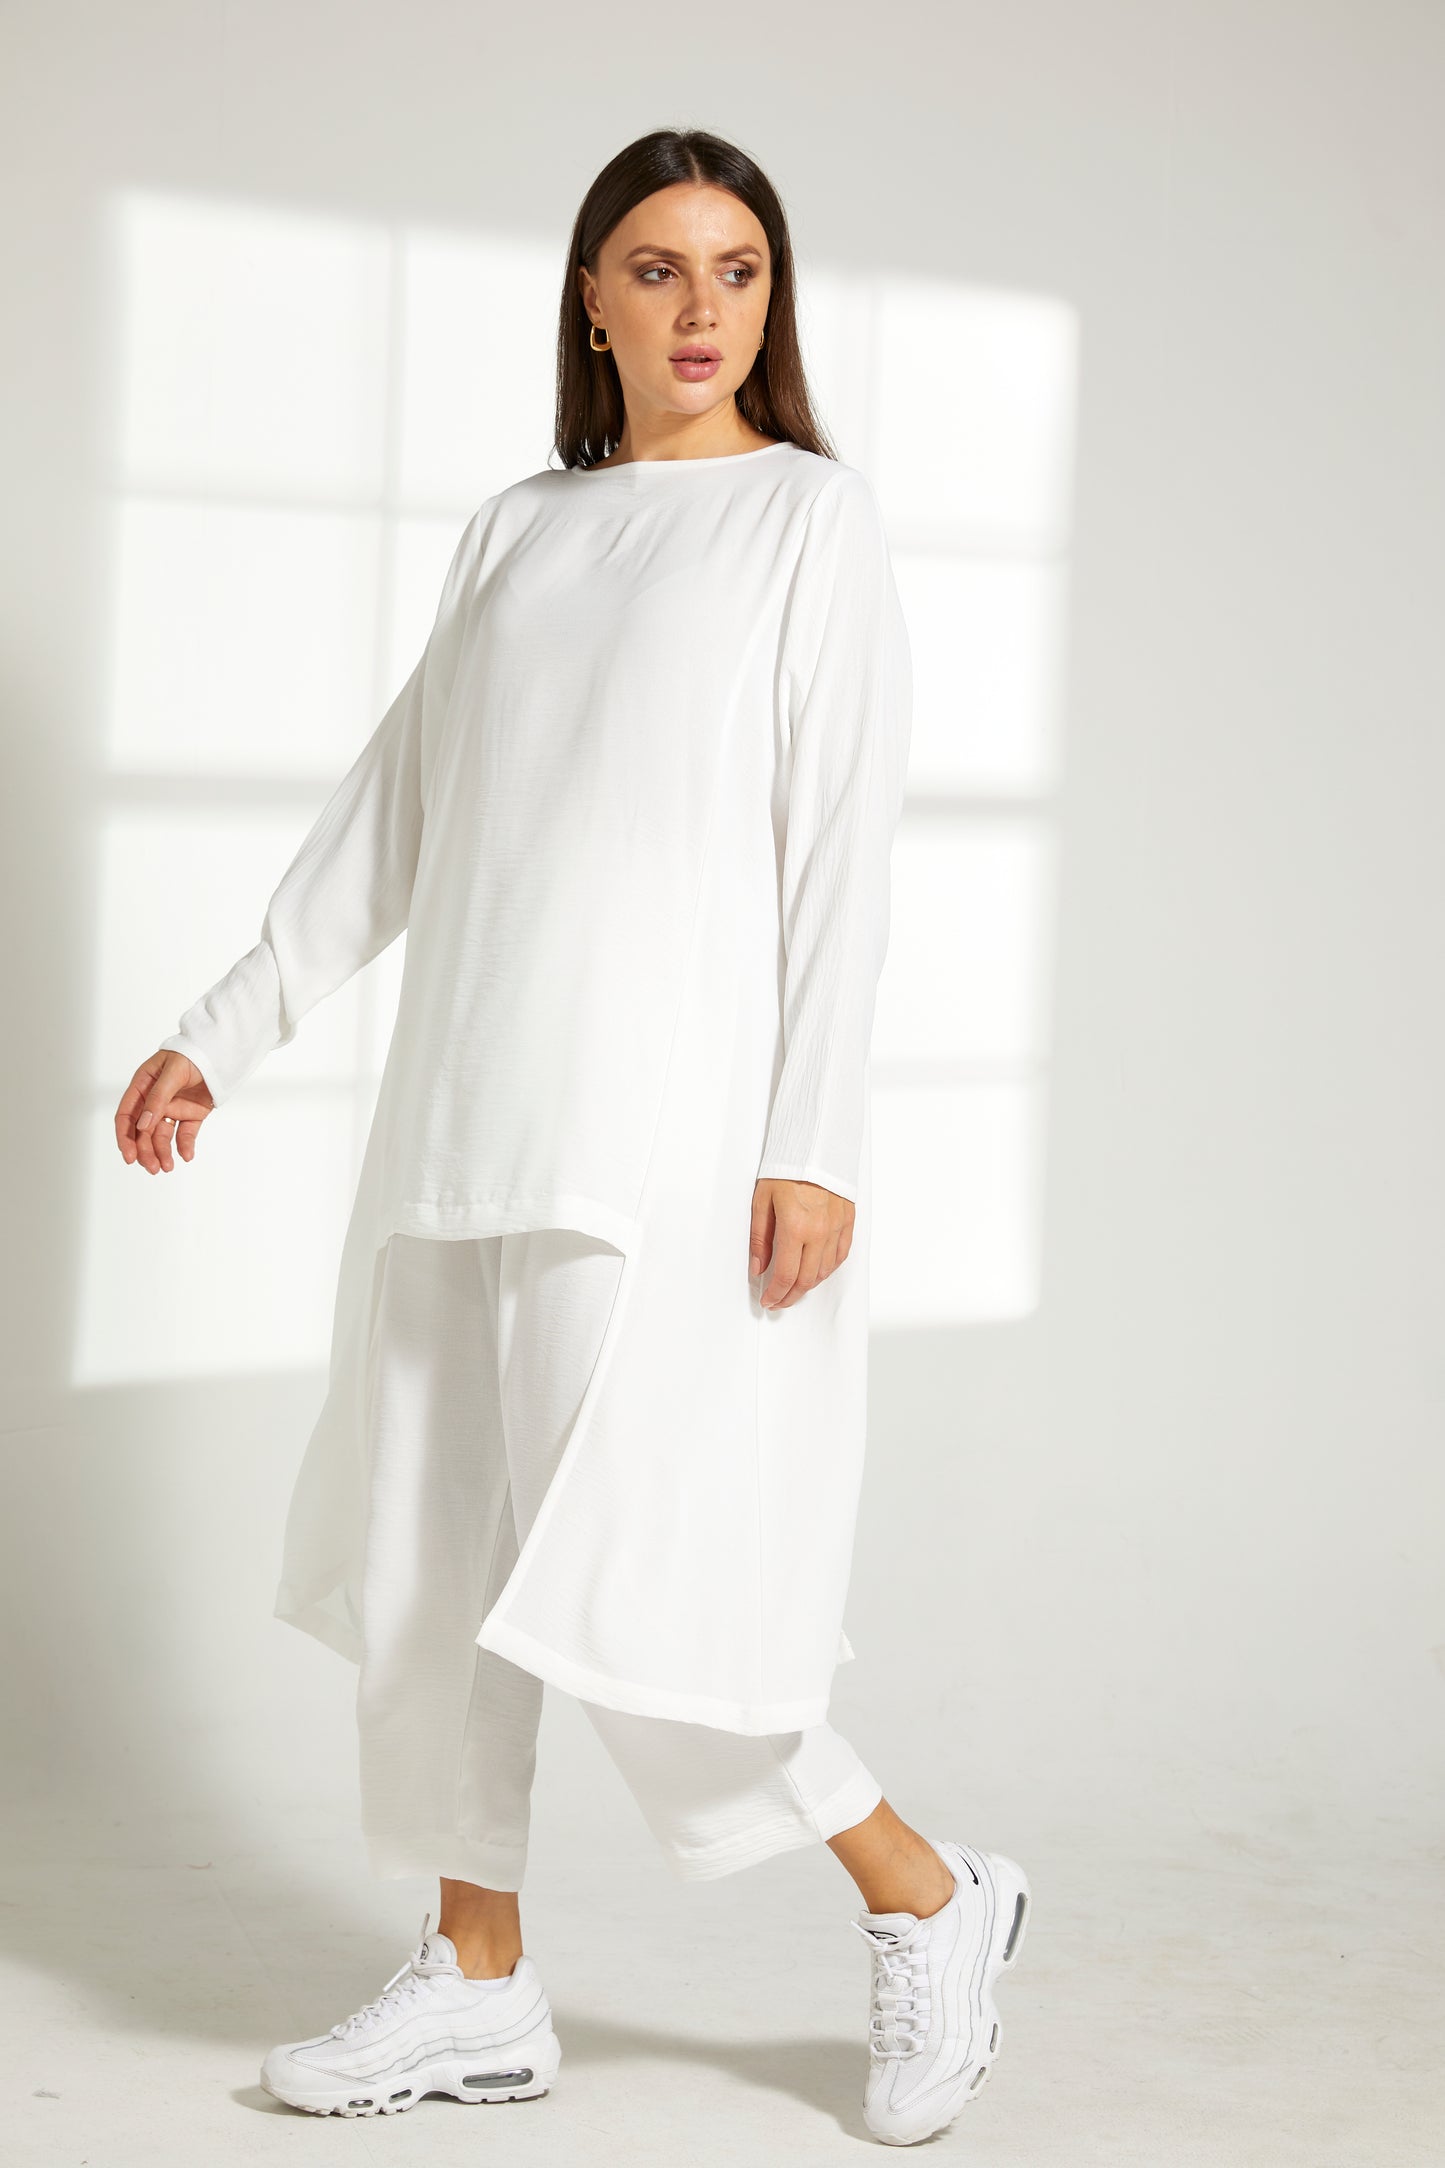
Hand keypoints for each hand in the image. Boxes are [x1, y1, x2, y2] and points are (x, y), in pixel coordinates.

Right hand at [115, 1051, 214, 1173]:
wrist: (220, 1053)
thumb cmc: (191, 1055)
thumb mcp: (172, 1073)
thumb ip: (158, 1098)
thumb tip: (143, 1125)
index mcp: (142, 1087)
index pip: (126, 1116)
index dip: (125, 1138)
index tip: (129, 1157)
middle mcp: (154, 1101)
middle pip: (143, 1132)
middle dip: (145, 1151)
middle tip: (153, 1168)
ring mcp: (172, 1109)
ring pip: (161, 1136)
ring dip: (162, 1152)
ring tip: (168, 1167)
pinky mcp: (190, 1115)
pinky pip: (185, 1134)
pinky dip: (185, 1146)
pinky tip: (187, 1155)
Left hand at [749, 1178, 853, 1309]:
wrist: (815, 1147)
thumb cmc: (786, 1170)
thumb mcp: (762, 1201)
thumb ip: (759, 1238)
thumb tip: (758, 1268)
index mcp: (795, 1227)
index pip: (786, 1275)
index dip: (776, 1293)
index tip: (768, 1300)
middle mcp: (819, 1232)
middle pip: (807, 1280)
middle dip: (791, 1296)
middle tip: (779, 1301)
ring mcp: (837, 1228)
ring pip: (825, 1271)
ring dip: (809, 1285)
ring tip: (794, 1288)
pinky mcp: (848, 1222)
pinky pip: (840, 1256)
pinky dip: (827, 1269)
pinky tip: (816, 1272)